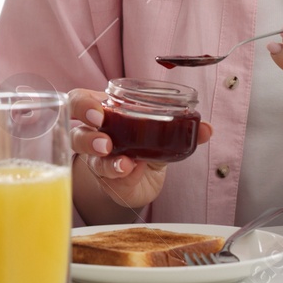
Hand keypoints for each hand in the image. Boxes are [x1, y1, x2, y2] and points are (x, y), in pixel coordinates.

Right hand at [68, 88, 214, 209]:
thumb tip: (206, 128)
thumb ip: (181, 129)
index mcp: (103, 112)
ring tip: (123, 164)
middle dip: (88, 137)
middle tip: (106, 142)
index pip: (78, 102)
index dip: (82, 106)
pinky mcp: (107, 180)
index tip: (98, 112)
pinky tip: (133, 173)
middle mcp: (93, 135)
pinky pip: (109, 178)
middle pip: (76, 132)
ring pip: (90, 160)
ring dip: (106, 162)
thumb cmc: (142, 145)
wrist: (140, 178)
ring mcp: (96, 159)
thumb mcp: (159, 133)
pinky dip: (122, 175)